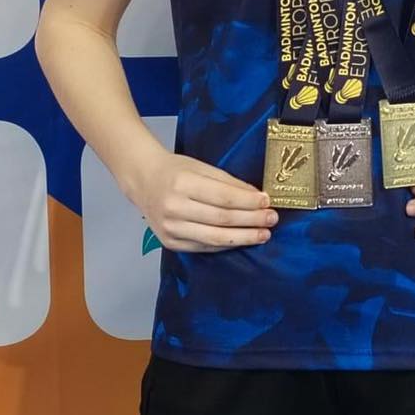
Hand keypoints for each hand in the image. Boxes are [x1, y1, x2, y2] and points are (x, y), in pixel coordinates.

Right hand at [117, 146, 278, 252]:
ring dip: (243, 237)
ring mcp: (170, 228)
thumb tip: (258, 197)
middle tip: (271, 219)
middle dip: (251, 221)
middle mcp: (174, 208)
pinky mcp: (170, 242)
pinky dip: (225, 245)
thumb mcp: (202, 168)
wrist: (142, 180)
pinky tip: (241, 240)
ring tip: (263, 234)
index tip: (267, 201)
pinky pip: (204, 247)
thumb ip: (229, 183)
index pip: (223, 198)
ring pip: (214, 238)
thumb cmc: (175, 170)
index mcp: (182, 183)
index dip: (248, 202)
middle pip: (222, 219)